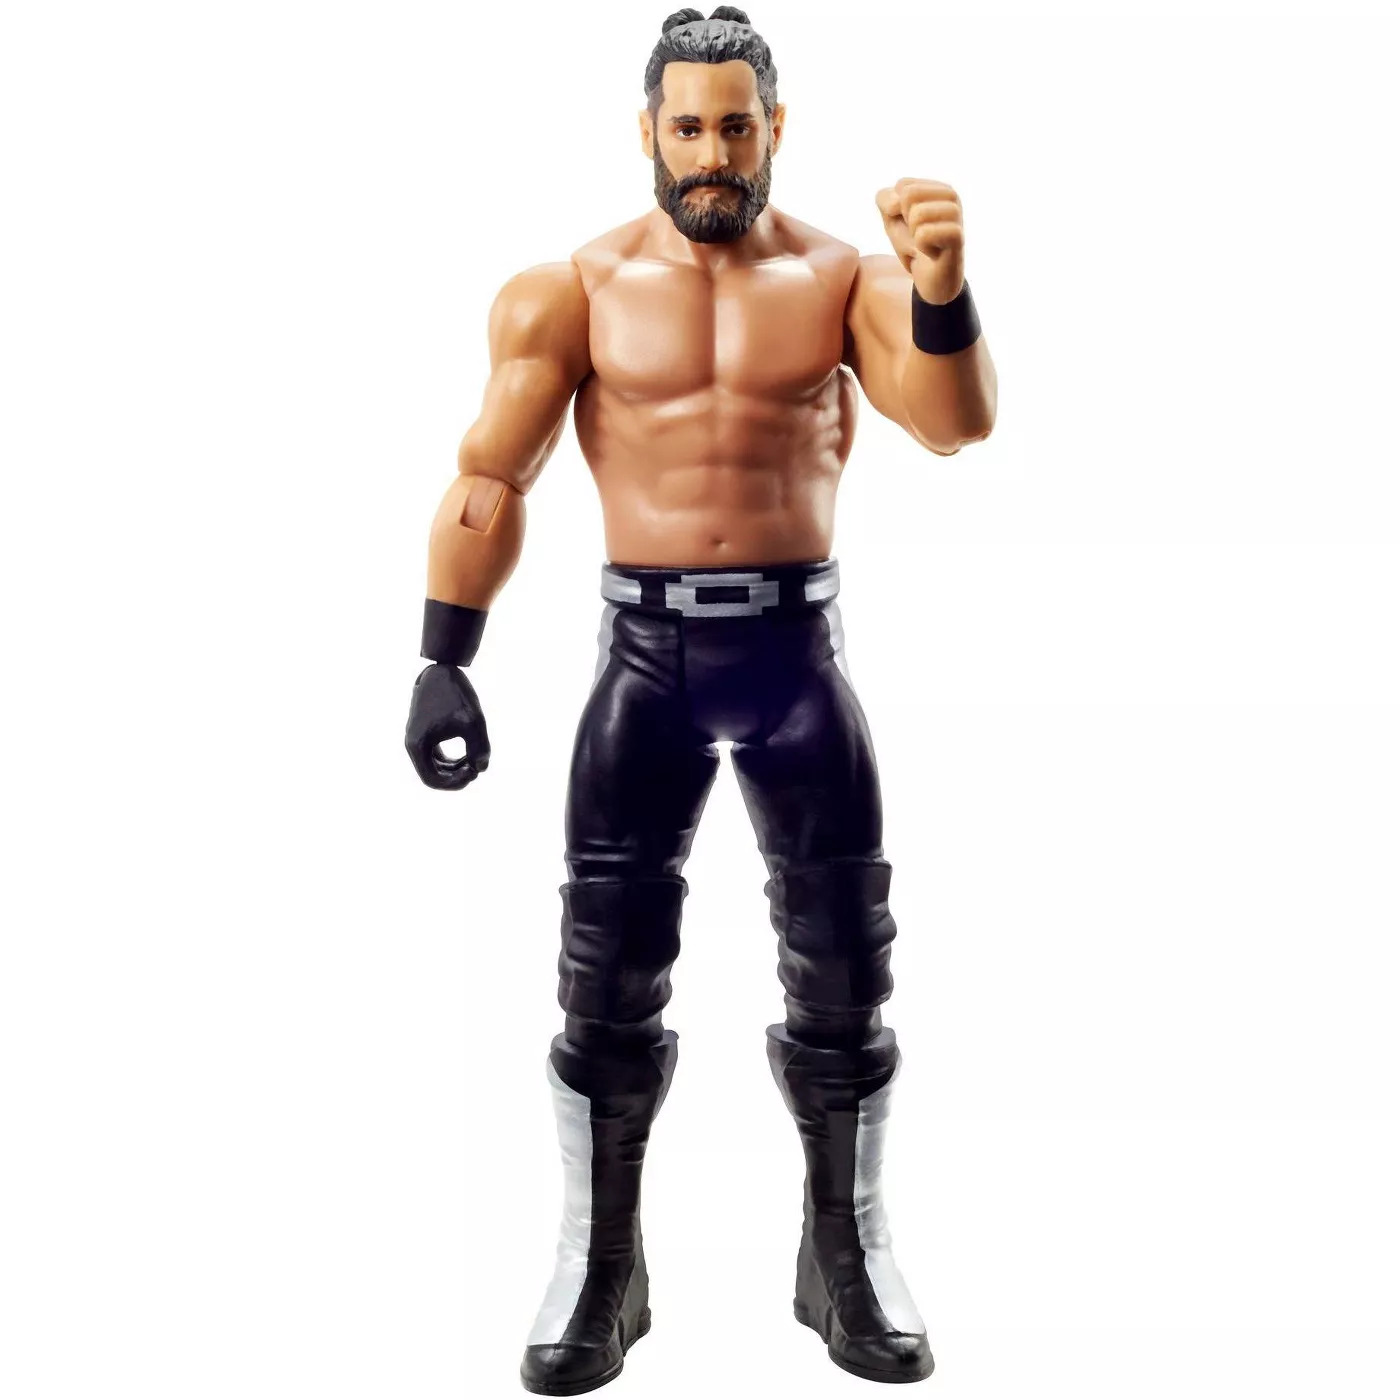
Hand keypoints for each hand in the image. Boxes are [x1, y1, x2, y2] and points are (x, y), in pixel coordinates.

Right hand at [405, 663, 490, 790]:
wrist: (443, 668)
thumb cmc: (456, 693)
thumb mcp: (473, 721)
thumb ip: (479, 747)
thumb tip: (481, 770)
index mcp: (417, 745)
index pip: (431, 780)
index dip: (454, 783)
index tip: (474, 772)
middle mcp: (413, 744)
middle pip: (433, 776)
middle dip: (456, 778)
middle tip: (478, 769)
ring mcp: (418, 738)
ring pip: (436, 767)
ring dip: (455, 770)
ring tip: (476, 763)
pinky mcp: (426, 732)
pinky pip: (437, 756)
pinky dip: (452, 760)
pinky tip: (470, 755)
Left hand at [876, 178, 965, 304]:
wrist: (930, 280)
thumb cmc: (912, 246)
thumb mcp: (890, 218)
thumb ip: (885, 198)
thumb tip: (896, 203)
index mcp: (937, 187)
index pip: (902, 185)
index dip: (897, 210)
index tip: (910, 225)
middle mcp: (951, 195)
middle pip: (909, 195)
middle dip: (905, 222)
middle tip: (918, 236)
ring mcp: (957, 214)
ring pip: (918, 213)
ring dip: (914, 235)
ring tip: (926, 245)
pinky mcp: (958, 236)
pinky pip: (924, 234)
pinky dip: (921, 247)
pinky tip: (933, 253)